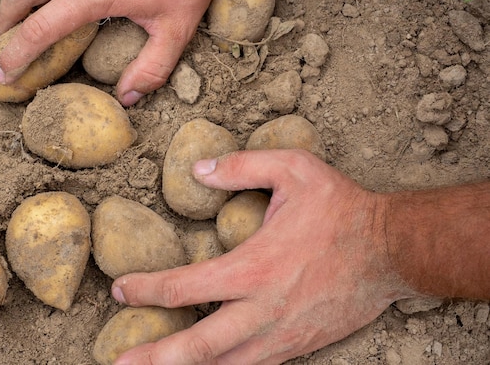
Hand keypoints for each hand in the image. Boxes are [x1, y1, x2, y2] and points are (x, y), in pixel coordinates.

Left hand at [111, 150, 409, 363]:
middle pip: (198, 346)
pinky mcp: (298, 347)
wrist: (393, 250)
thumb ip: (241, 166)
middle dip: (155, 357)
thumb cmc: (341, 208)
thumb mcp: (293, 169)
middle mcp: (262, 310)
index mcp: (253, 268)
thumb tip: (198, 171)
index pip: (185, 286)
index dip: (146, 289)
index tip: (120, 290)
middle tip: (118, 363)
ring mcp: (281, 335)